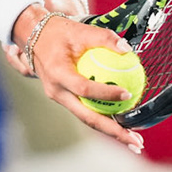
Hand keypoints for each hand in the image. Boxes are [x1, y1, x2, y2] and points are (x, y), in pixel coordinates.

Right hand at [3, 8, 144, 151]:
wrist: (35, 37)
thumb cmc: (58, 32)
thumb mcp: (81, 30)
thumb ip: (104, 38)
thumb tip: (127, 50)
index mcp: (57, 74)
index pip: (84, 88)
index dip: (106, 93)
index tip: (128, 93)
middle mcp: (56, 91)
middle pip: (87, 117)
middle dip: (114, 132)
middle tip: (137, 142)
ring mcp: (60, 98)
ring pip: (87, 118)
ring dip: (111, 130)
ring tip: (134, 140)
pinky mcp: (65, 98)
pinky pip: (86, 110)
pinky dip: (104, 117)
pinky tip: (123, 120)